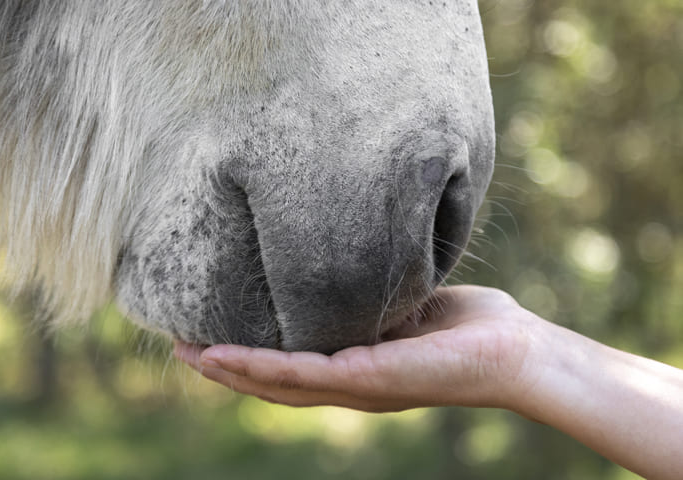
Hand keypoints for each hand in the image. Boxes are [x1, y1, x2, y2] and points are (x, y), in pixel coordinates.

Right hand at [174, 285, 539, 411]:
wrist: (515, 351)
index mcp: (354, 365)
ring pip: (278, 382)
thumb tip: (355, 261)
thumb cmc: (469, 327)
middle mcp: (348, 382)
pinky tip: (228, 356)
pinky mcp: (370, 379)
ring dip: (230, 370)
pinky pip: (307, 373)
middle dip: (224, 365)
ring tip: (188, 352)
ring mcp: (356, 385)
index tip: (209, 331)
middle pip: (272, 380)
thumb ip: (376, 292)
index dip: (246, 354)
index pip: (289, 364)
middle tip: (179, 345)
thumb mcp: (410, 302)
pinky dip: (263, 367)